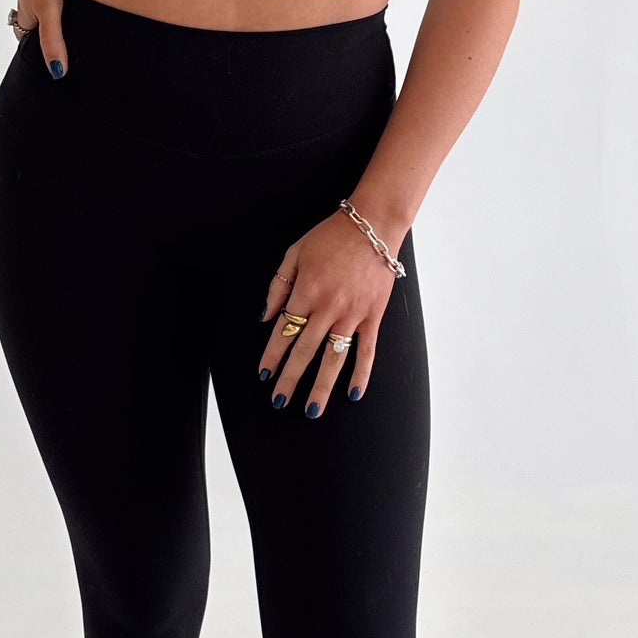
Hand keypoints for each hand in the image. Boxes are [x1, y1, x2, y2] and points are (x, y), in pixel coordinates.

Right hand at [14, 0, 68, 76]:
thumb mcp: (50, 9)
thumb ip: (52, 39)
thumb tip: (57, 72)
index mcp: (29, 14)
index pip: (27, 40)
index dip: (36, 52)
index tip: (50, 63)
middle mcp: (32, 1)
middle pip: (38, 24)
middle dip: (50, 36)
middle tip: (68, 47)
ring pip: (49, 6)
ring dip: (60, 15)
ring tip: (80, 26)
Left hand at [258, 208, 400, 414]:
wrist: (373, 227)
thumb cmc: (331, 236)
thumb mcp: (295, 253)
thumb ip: (278, 285)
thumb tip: (266, 317)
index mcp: (306, 291)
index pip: (284, 332)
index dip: (272, 355)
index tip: (264, 374)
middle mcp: (328, 308)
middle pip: (305, 352)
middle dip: (290, 379)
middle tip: (280, 401)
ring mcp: (353, 314)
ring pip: (334, 358)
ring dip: (321, 387)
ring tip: (312, 410)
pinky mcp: (373, 316)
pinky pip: (367, 351)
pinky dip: (361, 374)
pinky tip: (353, 393)